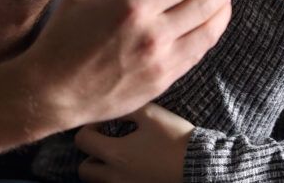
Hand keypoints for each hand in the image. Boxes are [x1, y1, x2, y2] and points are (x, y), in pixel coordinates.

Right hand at [21, 0, 240, 128]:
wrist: (51, 94)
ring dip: (222, 14)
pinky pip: (196, 56)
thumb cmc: (61, 43)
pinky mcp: (161, 84)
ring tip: (224, 0)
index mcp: (133, 9)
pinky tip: (206, 27)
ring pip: (208, 35)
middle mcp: (153, 37)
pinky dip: (208, 37)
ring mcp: (160, 64)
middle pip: (206, 7)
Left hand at [76, 103, 191, 182]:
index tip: (103, 124)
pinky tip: (131, 167)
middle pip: (84, 170)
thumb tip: (110, 107)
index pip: (82, 141)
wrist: (201, 165)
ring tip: (119, 156)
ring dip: (102, 169)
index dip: (89, 128)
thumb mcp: (151, 115)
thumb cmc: (176, 138)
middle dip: (91, 155)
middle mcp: (115, 177)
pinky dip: (117, 178)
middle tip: (106, 144)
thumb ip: (126, 109)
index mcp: (116, 154)